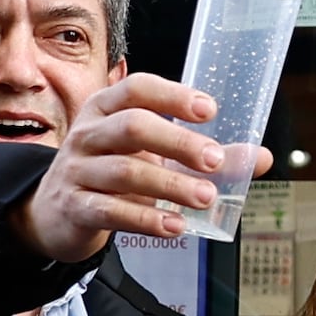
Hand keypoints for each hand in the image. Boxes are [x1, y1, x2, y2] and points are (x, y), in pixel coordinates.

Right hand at [23, 72, 234, 266]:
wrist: (55, 212)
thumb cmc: (111, 173)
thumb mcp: (150, 156)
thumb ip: (202, 155)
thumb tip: (260, 158)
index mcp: (106, 107)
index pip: (138, 88)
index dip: (174, 96)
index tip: (210, 111)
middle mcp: (89, 133)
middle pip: (133, 127)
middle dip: (178, 142)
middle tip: (214, 160)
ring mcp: (77, 170)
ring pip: (125, 172)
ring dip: (170, 185)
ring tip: (206, 198)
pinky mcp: (74, 207)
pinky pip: (110, 211)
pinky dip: (146, 219)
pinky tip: (175, 226)